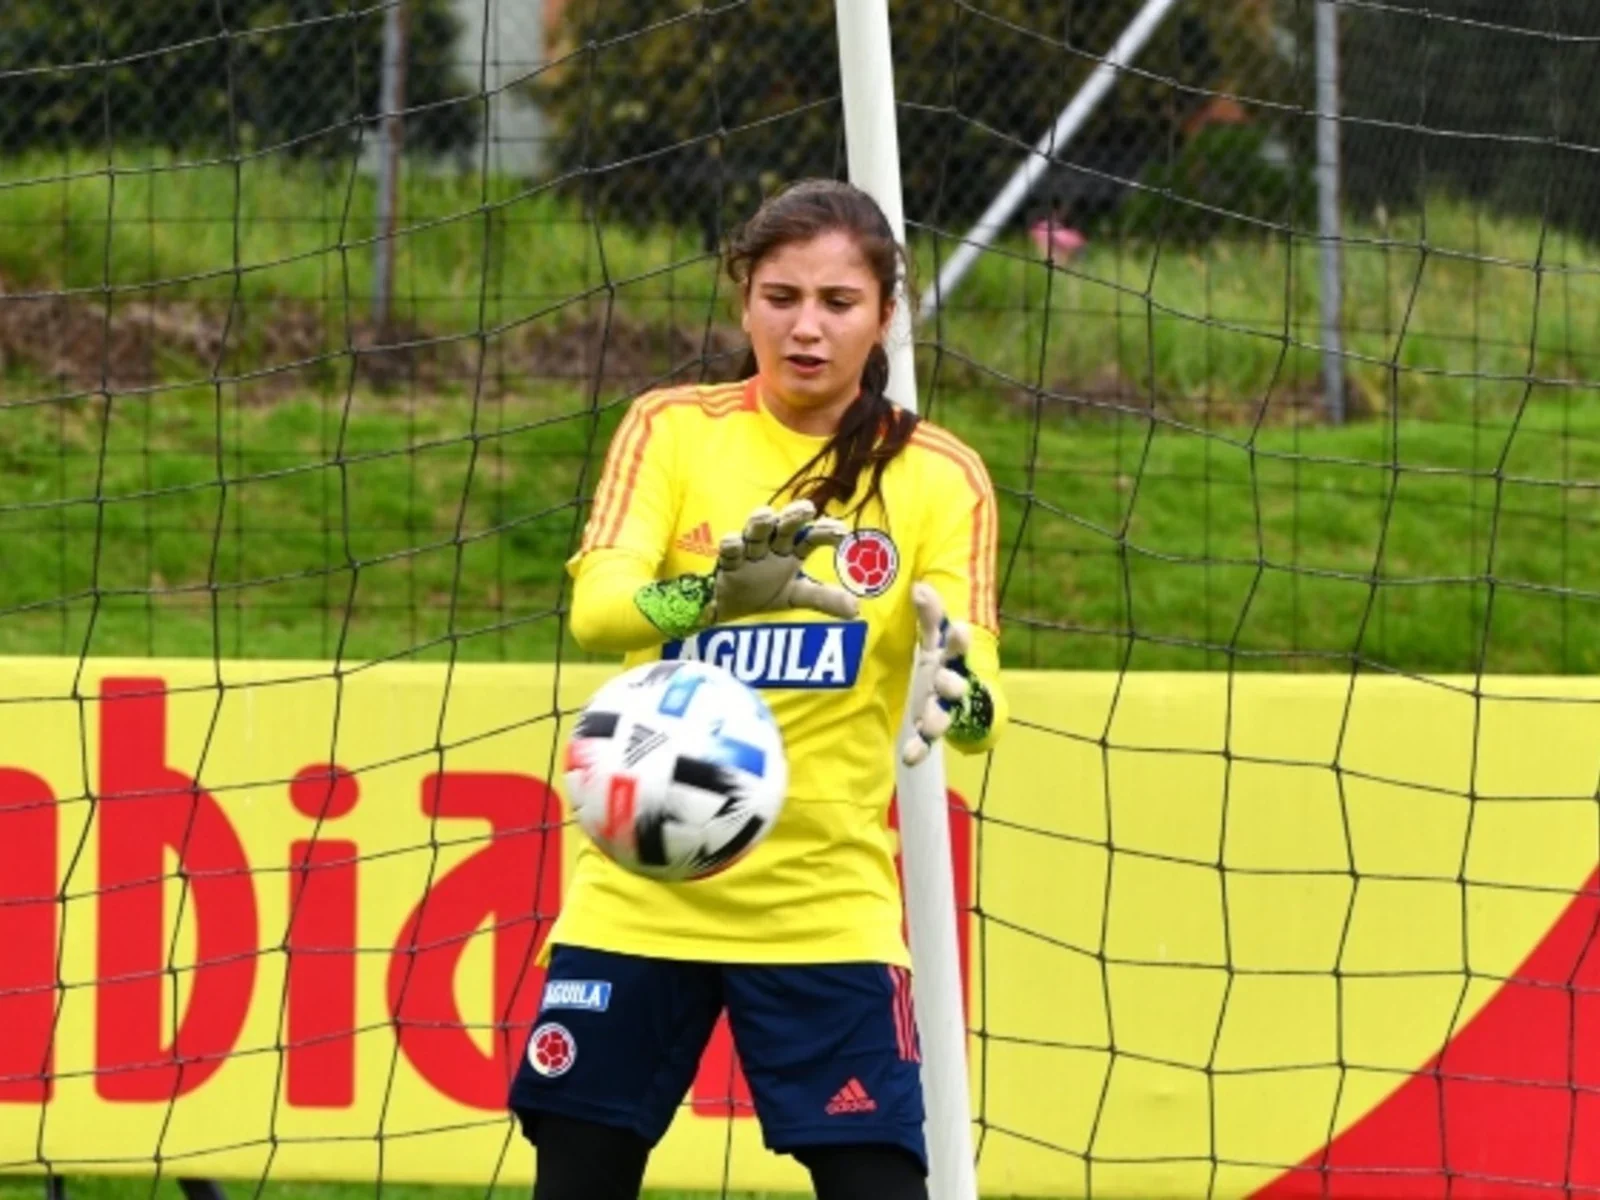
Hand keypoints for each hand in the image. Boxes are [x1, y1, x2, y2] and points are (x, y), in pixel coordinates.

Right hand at [710, 500, 859, 623]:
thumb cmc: (767, 592)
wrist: (731, 608)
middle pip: (783, 527)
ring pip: (755, 534)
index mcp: (792, 550)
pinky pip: (730, 553)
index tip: (842, 532)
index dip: (825, 532)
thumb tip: (856, 609)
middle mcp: (772, 546)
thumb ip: (824, 599)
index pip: (811, 537)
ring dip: (759, 524)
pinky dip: (730, 545)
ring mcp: (749, 552)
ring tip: (766, 515)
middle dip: (793, 516)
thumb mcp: (798, 595)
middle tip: (807, 508)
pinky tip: (733, 541)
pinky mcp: (728, 564)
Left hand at [901, 582, 972, 765]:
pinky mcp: (929, 726)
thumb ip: (927, 613)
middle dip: (952, 683)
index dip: (958, 639)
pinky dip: (919, 748)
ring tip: (928, 725)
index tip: (959, 629)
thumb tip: (919, 585)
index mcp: (950, 657)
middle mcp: (950, 683)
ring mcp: (941, 707)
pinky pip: (926, 740)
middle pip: (956, 685)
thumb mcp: (931, 635)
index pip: (957, 646)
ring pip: (944, 716)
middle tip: (945, 682)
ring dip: (937, 720)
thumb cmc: (937, 657)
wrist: (945, 692)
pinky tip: (909, 756)